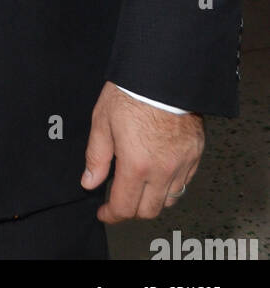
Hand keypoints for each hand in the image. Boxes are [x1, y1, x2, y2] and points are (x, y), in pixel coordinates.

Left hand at [80, 82, 203, 222]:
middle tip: (119, 199)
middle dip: (131, 210)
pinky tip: (158, 172)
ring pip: (169, 200)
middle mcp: (163, 170)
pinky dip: (170, 185)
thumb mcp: (102, 121)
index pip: (124, 206)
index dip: (111, 214)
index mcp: (137, 165)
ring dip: (152, 199)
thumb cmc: (131, 92)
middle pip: (149, 210)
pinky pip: (184, 183)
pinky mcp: (196, 155)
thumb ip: (97, 157)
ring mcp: (183, 164)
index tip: (104, 212)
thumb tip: (89, 182)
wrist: (164, 73)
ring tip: (139, 185)